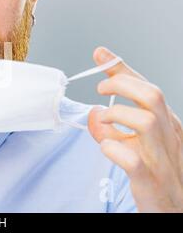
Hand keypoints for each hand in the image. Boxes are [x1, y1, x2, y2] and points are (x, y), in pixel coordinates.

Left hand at [88, 47, 182, 212]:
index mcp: (167, 126)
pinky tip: (106, 147)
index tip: (101, 55)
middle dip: (121, 85)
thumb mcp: (136, 144)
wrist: (172, 211)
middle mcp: (169, 139)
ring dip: (117, 114)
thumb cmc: (154, 173)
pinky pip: (133, 161)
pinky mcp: (150, 183)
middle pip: (152, 96)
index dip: (122, 70)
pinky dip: (114, 149)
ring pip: (147, 121)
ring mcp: (162, 161)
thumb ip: (114, 127)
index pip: (148, 88)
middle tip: (100, 90)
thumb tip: (93, 111)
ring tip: (103, 120)